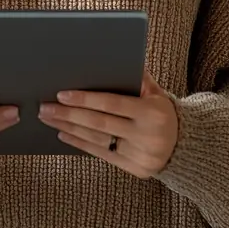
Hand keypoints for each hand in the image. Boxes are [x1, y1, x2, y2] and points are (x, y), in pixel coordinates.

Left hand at [38, 70, 177, 177]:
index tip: (62, 94)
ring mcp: (139, 154)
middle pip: (99, 123)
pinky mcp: (133, 168)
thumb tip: (116, 59)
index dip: (85, 99)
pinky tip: (63, 134)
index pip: (112, 103)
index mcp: (152, 112)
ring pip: (96, 139)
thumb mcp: (158, 93)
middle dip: (68, 114)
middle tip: (45, 108)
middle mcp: (146, 135)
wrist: (184, 147)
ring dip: (68, 128)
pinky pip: (101, 154)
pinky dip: (79, 143)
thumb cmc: (164, 113)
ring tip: (49, 119)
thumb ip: (139, 78)